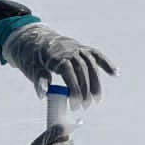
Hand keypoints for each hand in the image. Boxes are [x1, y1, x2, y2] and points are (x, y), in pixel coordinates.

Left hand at [1, 22, 116, 103]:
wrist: (31, 37)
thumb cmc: (30, 56)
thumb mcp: (31, 68)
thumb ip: (39, 80)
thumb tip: (43, 94)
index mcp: (55, 55)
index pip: (69, 73)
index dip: (74, 89)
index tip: (76, 105)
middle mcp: (68, 49)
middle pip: (82, 70)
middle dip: (86, 89)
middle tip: (86, 107)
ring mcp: (76, 47)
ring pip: (91, 64)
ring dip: (96, 82)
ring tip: (97, 100)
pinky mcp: (81, 47)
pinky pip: (95, 55)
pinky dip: (106, 63)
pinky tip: (115, 74)